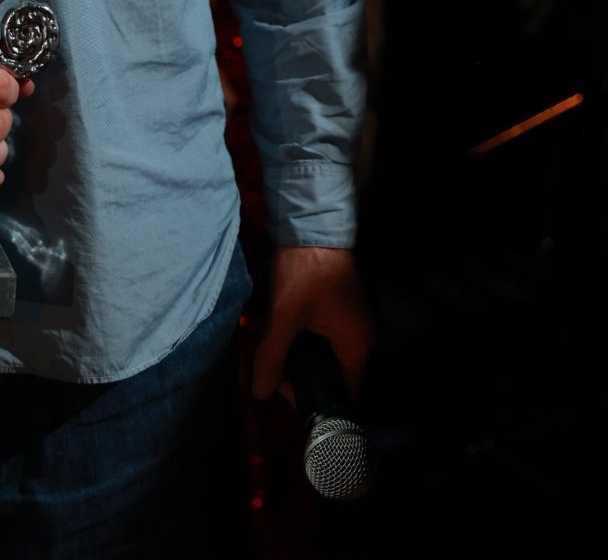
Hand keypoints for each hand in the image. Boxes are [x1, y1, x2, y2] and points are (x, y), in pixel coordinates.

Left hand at [251, 245, 373, 401]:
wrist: (312, 223)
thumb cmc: (305, 272)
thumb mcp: (284, 316)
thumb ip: (272, 357)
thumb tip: (260, 393)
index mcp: (357, 346)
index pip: (341, 393)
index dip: (311, 398)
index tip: (282, 388)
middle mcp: (360, 338)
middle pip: (331, 374)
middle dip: (299, 374)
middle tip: (271, 367)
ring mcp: (350, 320)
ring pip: (323, 353)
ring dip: (297, 353)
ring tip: (271, 346)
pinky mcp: (338, 306)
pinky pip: (322, 335)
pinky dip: (301, 336)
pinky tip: (279, 328)